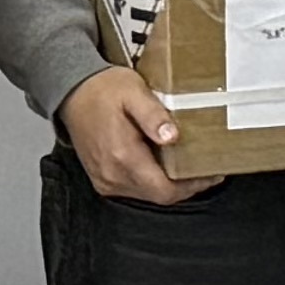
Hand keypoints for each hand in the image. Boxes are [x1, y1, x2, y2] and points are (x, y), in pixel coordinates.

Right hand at [61, 64, 195, 207]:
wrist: (72, 92)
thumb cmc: (103, 89)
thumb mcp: (133, 92)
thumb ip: (154, 115)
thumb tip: (172, 137)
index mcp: (122, 156)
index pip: (164, 189)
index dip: (192, 186)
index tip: (212, 174)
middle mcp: (112, 174)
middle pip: (159, 195)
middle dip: (185, 185)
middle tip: (205, 168)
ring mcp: (105, 179)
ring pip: (147, 194)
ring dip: (169, 184)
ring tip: (189, 166)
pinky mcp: (102, 178)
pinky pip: (133, 189)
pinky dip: (152, 181)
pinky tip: (163, 164)